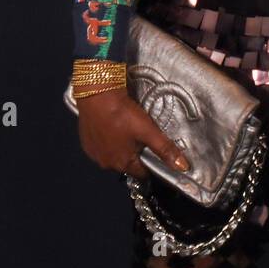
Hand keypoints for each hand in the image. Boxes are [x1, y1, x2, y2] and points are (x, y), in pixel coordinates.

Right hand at [76, 87, 190, 179]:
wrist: (97, 94)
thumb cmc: (122, 113)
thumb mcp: (148, 130)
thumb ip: (165, 149)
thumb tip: (182, 167)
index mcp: (123, 164)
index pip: (143, 173)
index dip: (152, 163)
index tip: (155, 151)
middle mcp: (106, 164)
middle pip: (128, 164)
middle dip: (136, 153)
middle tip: (141, 134)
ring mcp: (94, 154)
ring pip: (114, 155)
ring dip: (121, 147)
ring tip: (126, 128)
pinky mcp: (86, 144)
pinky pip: (101, 147)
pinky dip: (108, 141)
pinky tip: (112, 127)